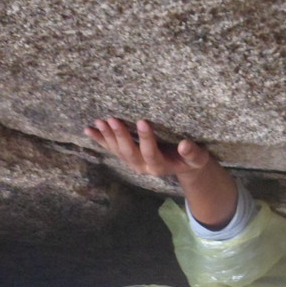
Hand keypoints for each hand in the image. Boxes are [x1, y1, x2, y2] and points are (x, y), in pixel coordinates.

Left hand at [84, 117, 210, 178]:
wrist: (182, 166)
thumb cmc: (191, 160)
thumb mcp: (197, 159)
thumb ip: (192, 153)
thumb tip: (185, 145)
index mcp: (159, 167)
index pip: (150, 152)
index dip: (146, 138)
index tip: (141, 121)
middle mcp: (142, 167)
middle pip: (129, 152)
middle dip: (120, 136)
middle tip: (112, 119)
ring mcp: (132, 162)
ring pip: (117, 150)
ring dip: (107, 136)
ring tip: (100, 122)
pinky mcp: (126, 157)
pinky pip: (110, 149)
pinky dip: (99, 139)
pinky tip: (88, 130)